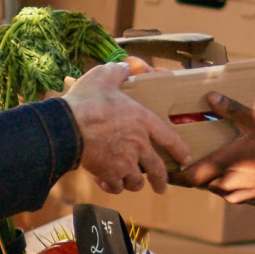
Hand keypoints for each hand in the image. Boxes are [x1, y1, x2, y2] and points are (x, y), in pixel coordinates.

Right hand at [63, 59, 194, 193]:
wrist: (69, 127)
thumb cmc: (87, 101)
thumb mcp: (104, 76)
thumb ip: (118, 71)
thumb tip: (125, 66)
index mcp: (142, 121)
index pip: (169, 138)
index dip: (180, 150)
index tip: (186, 158)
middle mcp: (139, 145)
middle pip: (157, 169)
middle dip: (161, 181)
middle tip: (161, 187)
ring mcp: (125, 162)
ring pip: (136, 182)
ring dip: (133, 183)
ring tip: (128, 182)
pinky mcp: (109, 174)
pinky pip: (115, 186)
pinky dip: (112, 186)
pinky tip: (106, 182)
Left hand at [177, 92, 254, 206]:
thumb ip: (233, 110)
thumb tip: (211, 96)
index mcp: (222, 165)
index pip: (187, 177)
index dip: (173, 174)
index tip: (164, 167)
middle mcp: (225, 184)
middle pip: (199, 181)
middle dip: (193, 170)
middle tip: (190, 156)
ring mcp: (236, 196)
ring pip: (213, 187)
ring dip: (211, 176)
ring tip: (216, 159)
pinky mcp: (247, 201)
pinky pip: (228, 192)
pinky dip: (226, 182)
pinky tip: (237, 169)